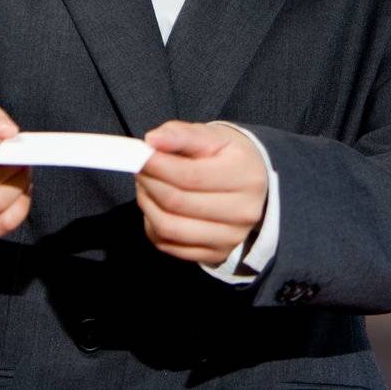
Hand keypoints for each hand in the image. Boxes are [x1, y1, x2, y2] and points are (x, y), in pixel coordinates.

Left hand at [134, 120, 266, 264]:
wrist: (251, 184)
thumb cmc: (227, 156)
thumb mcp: (211, 136)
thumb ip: (182, 135)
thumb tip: (152, 140)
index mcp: (245, 176)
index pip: (190, 176)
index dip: (157, 166)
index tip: (140, 155)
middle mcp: (243, 211)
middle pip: (177, 202)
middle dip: (149, 183)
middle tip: (140, 169)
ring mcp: (230, 237)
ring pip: (169, 227)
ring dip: (146, 205)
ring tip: (146, 186)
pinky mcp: (215, 255)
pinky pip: (168, 244)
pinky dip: (152, 225)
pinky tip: (156, 207)